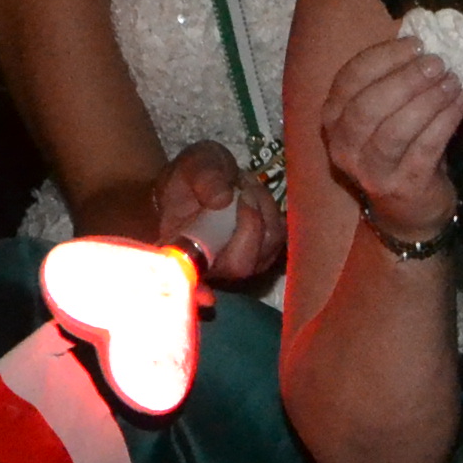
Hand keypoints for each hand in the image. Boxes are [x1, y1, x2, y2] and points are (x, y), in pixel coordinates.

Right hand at [153, 138, 283, 287]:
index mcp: (183, 251)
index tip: (208, 298)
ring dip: (262, 208)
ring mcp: (241, 265)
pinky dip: (272, 210)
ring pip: (266, 250)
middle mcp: (213, 268)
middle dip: (250, 223)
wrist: (204, 180)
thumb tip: (221, 199)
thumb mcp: (192, 164)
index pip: (190, 280)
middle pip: (240, 265)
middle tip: (241, 187)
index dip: (199, 291)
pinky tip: (253, 194)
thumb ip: (202, 177)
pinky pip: (279, 238)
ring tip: (243, 184)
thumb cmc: (190, 177)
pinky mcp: (263, 255)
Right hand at [319, 33, 462, 251]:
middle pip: (368, 105)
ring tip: (452, 80)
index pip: (350, 80)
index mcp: (333, 121)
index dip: (383, 57)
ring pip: (395, 129)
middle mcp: (344, 148)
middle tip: (437, 62)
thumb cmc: (398, 154)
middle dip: (406, 78)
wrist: (409, 214)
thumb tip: (422, 39)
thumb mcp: (384, 117)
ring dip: (428, 99)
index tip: (416, 44)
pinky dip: (445, 121)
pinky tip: (460, 101)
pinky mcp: (403, 187)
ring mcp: (371, 171)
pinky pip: (425, 148)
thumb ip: (392, 82)